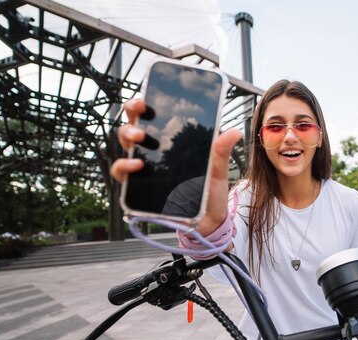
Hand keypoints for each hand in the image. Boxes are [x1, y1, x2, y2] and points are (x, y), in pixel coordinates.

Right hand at [109, 98, 242, 234]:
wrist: (205, 223)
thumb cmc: (208, 193)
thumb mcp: (217, 171)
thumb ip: (221, 151)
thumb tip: (235, 131)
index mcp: (169, 143)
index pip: (151, 118)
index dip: (143, 105)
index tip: (146, 98)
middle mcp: (152, 153)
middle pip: (132, 127)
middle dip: (132, 115)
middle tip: (140, 112)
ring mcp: (143, 170)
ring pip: (124, 147)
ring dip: (127, 137)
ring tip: (140, 139)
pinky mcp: (137, 188)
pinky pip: (122, 175)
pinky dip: (125, 167)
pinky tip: (138, 165)